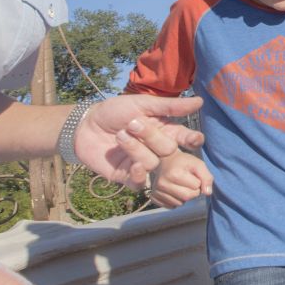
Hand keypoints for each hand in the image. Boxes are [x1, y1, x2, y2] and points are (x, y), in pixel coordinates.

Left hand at [76, 95, 204, 190]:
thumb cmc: (114, 111)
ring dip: (136, 149)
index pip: (186, 139)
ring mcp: (143, 163)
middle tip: (132, 123)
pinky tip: (133, 164)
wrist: (84, 125)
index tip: (193, 139)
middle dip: (152, 137)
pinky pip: (140, 182)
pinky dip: (139, 174)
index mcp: (165, 131)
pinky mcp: (127, 176)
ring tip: (119, 135)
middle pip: (169, 150)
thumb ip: (170, 106)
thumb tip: (200, 101)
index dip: (192, 140)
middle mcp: (157, 149)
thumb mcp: (142, 104)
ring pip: (153, 163)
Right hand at [151, 151, 213, 208]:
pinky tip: (173, 190)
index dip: (198, 181)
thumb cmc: (183, 162)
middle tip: (189, 182)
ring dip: (184, 197)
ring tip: (180, 185)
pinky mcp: (154, 198)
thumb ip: (207, 177)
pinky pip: (171, 206)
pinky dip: (176, 200)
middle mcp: (162, 184)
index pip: (196, 186)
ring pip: (180, 203)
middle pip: (187, 197)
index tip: (193, 175)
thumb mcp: (198, 164)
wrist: (164, 161)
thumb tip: (208, 193)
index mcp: (174, 174)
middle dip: (193, 191)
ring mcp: (156, 191)